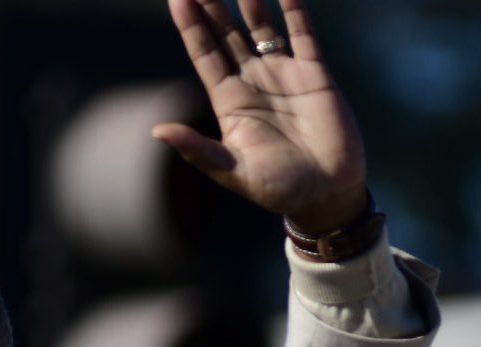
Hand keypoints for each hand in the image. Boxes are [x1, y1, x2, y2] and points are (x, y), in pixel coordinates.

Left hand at [152, 0, 366, 232]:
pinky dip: (295, 9)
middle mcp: (253, 83)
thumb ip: (197, 150)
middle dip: (212, 6)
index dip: (191, 28)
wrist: (324, 194)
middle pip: (227, 35)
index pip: (205, 57)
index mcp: (229, 105)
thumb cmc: (276, 189)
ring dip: (249, 2)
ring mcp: (283, 75)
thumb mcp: (231, 172)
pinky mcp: (314, 74)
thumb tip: (156, 130)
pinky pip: (303, 33)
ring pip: (261, 27)